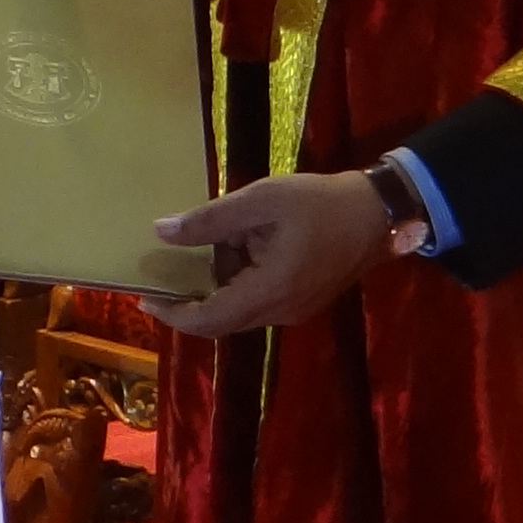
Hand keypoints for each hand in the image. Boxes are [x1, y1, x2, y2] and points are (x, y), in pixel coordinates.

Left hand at [155, 170, 394, 339]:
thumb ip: (211, 219)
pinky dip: (236, 287)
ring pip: (240, 314)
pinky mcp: (302, 302)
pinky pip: (258, 304)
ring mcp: (293, 311)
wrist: (377, 212)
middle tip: (160, 281)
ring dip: (213, 293)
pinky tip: (231, 256)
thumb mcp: (262, 200)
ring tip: (191, 262)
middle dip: (188, 305)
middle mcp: (280, 311)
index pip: (209, 319)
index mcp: (270, 290)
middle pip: (221, 323)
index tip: (145, 298)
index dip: (173, 314)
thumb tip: (162, 232)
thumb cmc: (319, 201)